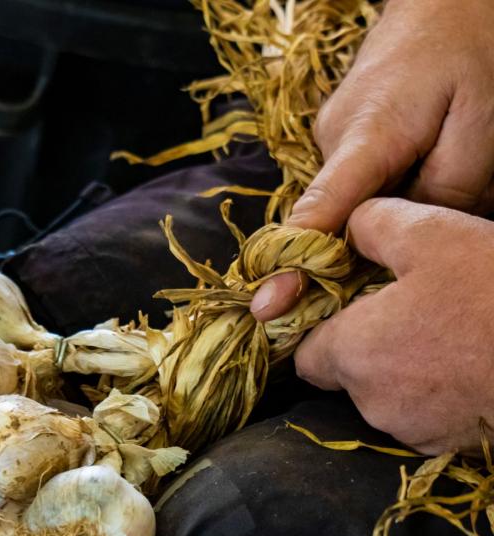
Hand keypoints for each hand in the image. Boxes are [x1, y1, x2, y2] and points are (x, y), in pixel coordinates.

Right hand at [252, 0, 493, 320]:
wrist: (447, 2)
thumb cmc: (473, 51)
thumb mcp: (481, 127)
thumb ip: (444, 193)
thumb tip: (403, 241)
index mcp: (366, 136)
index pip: (319, 209)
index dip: (293, 260)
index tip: (267, 303)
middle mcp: (332, 141)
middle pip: (327, 219)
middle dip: (350, 252)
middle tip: (384, 274)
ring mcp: (329, 140)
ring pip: (337, 205)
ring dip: (365, 224)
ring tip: (406, 207)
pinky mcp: (337, 139)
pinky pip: (343, 187)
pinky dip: (364, 204)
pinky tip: (399, 191)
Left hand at [293, 198, 493, 454]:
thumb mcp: (432, 233)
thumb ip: (372, 224)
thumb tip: (350, 227)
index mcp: (354, 354)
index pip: (305, 353)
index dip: (318, 328)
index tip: (343, 307)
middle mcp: (373, 402)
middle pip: (346, 373)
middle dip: (364, 344)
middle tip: (406, 310)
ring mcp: (414, 431)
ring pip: (385, 394)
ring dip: (402, 366)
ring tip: (446, 333)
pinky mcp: (450, 446)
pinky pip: (423, 414)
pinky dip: (434, 390)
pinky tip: (466, 361)